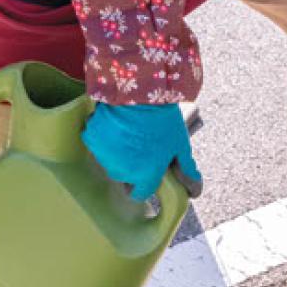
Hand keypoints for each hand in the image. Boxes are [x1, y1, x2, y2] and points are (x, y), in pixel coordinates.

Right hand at [83, 102, 201, 202]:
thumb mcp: (180, 145)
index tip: (149, 172)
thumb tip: (195, 191)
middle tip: (143, 147)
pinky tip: (116, 125)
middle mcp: (121, 171)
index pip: (140, 194)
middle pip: (125, 178)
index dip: (145, 184)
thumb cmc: (163, 120)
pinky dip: (105, 138)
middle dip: (133, 168)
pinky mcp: (91, 139)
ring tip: (131, 133)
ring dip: (118, 154)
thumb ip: (186, 170)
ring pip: (110, 162)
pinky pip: (98, 144)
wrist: (138, 92)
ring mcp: (103, 156)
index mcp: (144, 176)